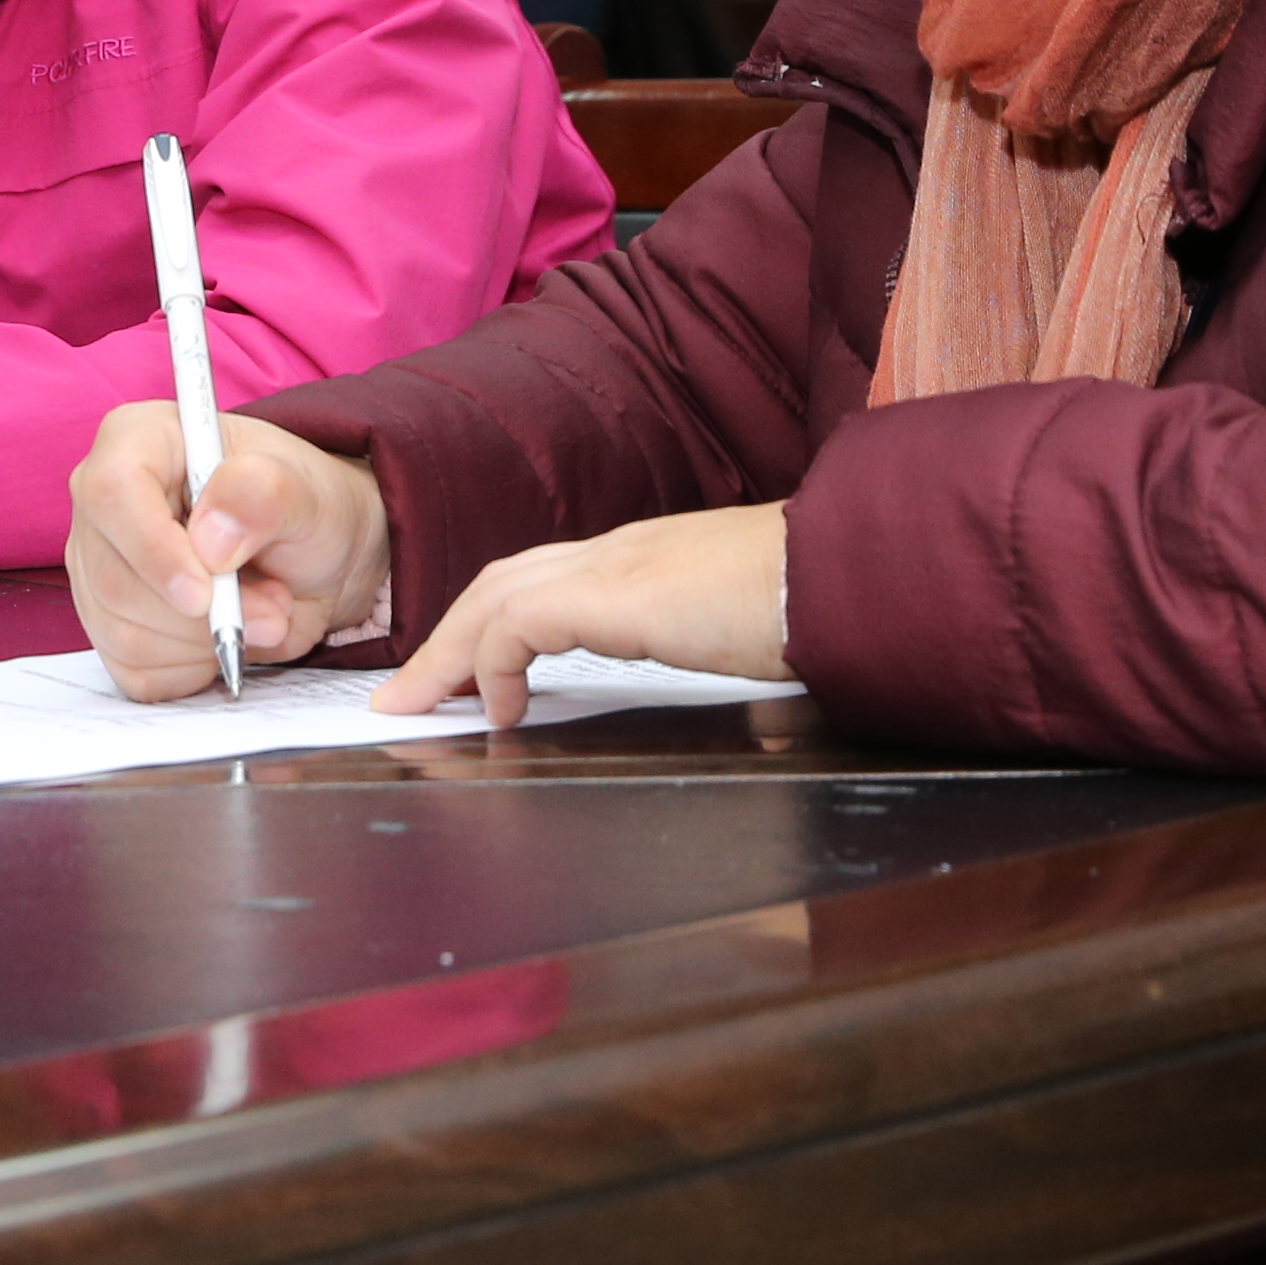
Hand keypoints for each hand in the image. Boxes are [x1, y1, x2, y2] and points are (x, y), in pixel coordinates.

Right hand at [67, 402, 392, 699]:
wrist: (310, 557)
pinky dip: (194, 667)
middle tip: (273, 606)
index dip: (152, 549)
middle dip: (202, 615)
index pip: (111, 492)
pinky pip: (135, 669)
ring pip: (124, 632)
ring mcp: (99, 568)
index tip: (204, 594)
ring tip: (260, 609)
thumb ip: (264, 496)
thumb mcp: (305, 491)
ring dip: (208, 641)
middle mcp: (104, 505)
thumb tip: (211, 538)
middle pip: (115, 579)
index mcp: (138, 441)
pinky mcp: (112, 625)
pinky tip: (224, 635)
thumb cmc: (301, 505)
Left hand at [374, 503, 796, 728]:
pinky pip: (519, 623)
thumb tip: (721, 696)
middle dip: (446, 637)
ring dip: (448, 650)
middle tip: (408, 694)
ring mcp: (617, 567)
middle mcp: (621, 552)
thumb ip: (710, 651)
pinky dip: (493, 663)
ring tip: (416, 704)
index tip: (467, 676)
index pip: (545, 580)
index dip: (494, 624)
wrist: (858, 574)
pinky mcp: (617, 594)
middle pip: (502, 582)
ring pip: (496, 595)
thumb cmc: (823, 606)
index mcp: (648, 560)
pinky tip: (500, 711)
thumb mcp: (744, 633)